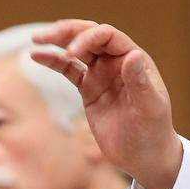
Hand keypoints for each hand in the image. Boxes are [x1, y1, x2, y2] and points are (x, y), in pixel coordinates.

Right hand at [31, 20, 182, 188]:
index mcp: (136, 60)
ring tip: (36, 40)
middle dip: (68, 32)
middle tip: (43, 36)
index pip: (108, 36)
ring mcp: (102, 74)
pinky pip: (69, 69)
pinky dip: (53, 61)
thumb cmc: (153, 132)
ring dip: (58, 42)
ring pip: (78, 49)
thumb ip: (140, 83)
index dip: (87, 38)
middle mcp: (118, 62)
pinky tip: (36, 56)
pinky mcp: (89, 89)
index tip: (71, 53)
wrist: (145, 156)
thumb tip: (133, 55)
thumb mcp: (150, 108)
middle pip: (90, 35)